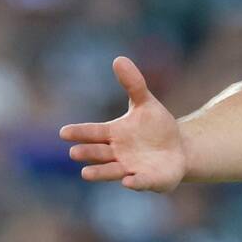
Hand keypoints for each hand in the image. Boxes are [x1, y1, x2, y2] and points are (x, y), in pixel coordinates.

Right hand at [59, 56, 186, 191]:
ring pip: (112, 171)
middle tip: (74, 152)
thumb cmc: (155, 127)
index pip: (93, 132)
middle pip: (99, 153)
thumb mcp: (145, 103)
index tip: (64, 132)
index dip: (79, 132)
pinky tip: (128, 181)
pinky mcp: (148, 180)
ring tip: (85, 173)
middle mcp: (117, 154)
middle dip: (87, 153)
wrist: (178, 149)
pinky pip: (140, 182)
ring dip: (100, 172)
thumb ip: (133, 84)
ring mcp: (131, 168)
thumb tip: (119, 59)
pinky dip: (135, 183)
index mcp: (113, 134)